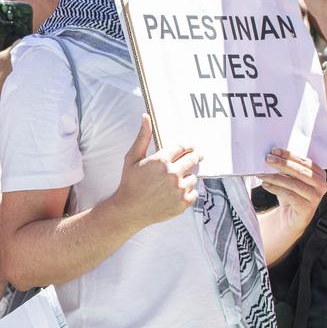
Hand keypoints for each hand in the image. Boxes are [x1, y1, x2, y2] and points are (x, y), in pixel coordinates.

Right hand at [108, 114, 200, 229]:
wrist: (129, 209)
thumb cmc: (129, 182)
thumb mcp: (132, 158)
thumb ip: (143, 137)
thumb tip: (146, 117)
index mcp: (160, 161)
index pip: (182, 147)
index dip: (187, 146)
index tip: (190, 147)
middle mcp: (173, 174)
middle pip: (193, 159)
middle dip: (196, 156)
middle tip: (197, 156)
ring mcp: (180, 190)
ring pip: (194, 177)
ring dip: (188, 176)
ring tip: (176, 179)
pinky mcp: (184, 203)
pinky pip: (194, 192)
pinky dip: (188, 191)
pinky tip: (176, 192)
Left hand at [260, 148, 326, 233]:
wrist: (289, 218)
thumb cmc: (289, 194)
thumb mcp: (289, 178)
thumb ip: (286, 168)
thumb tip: (272, 155)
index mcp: (319, 174)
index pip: (305, 161)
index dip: (289, 155)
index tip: (274, 151)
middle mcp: (321, 186)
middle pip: (300, 172)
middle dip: (282, 164)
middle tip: (268, 159)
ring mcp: (316, 198)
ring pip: (294, 184)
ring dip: (275, 177)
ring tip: (262, 174)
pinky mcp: (307, 208)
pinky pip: (290, 196)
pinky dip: (276, 189)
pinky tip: (266, 185)